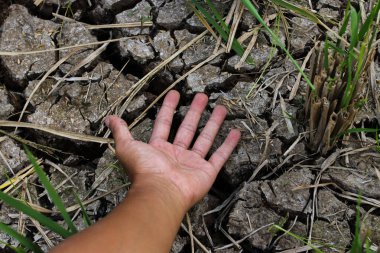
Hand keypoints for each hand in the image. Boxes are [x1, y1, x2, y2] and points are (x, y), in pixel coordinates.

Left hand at [105, 90, 239, 210]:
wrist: (160, 193)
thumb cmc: (144, 170)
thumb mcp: (127, 147)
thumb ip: (120, 131)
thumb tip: (109, 118)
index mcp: (159, 148)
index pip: (165, 123)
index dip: (169, 108)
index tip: (175, 93)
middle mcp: (177, 155)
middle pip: (188, 128)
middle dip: (195, 111)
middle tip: (202, 95)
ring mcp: (193, 163)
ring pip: (205, 139)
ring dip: (214, 123)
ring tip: (222, 107)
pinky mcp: (207, 173)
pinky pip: (220, 156)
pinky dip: (228, 145)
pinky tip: (235, 132)